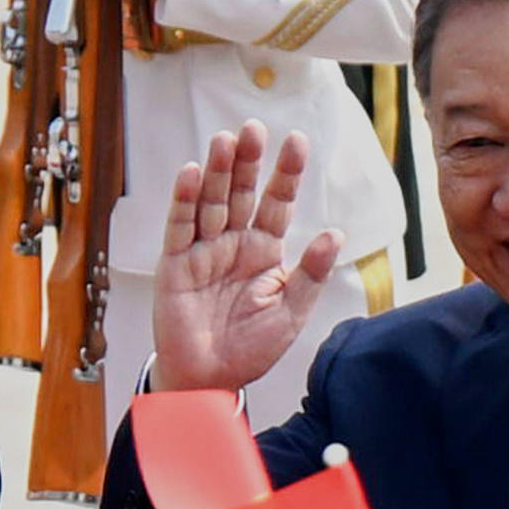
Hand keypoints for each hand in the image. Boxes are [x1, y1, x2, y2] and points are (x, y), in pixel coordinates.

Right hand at [149, 124, 340, 397]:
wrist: (210, 380)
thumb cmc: (250, 348)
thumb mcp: (290, 313)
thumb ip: (310, 274)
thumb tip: (334, 235)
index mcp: (263, 251)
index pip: (277, 203)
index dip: (286, 174)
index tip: (298, 142)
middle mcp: (233, 243)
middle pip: (241, 193)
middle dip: (248, 161)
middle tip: (255, 128)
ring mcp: (203, 251)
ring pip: (212, 202)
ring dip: (218, 172)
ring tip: (226, 141)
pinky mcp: (175, 263)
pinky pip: (181, 226)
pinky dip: (186, 199)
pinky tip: (194, 173)